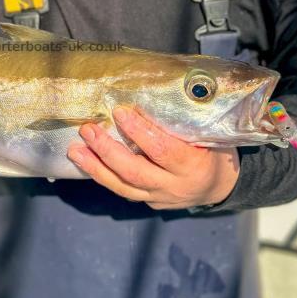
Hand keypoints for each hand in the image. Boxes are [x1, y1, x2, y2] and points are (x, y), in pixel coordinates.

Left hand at [66, 105, 239, 209]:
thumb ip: (183, 123)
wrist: (221, 186)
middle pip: (135, 171)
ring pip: (123, 186)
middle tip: (88, 130)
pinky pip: (123, 191)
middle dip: (107, 151)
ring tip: (75, 150)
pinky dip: (103, 176)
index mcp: (193, 165)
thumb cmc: (215, 150)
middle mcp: (174, 185)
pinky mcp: (149, 203)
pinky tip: (86, 162)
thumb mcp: (209, 134)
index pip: (161, 150)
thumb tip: (150, 94)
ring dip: (96, 168)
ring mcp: (160, 198)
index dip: (139, 131)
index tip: (119, 112)